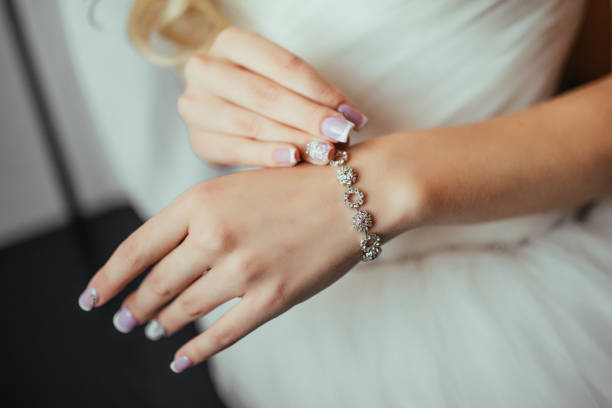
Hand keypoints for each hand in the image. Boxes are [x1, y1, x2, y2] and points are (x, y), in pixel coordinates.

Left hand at [78, 162, 375, 371]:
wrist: (356, 193)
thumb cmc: (297, 183)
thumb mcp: (236, 185)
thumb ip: (198, 216)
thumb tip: (164, 255)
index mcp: (201, 202)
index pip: (137, 247)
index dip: (108, 277)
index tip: (92, 297)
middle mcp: (215, 236)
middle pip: (157, 283)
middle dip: (134, 306)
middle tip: (123, 320)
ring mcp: (243, 270)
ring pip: (185, 309)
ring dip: (162, 324)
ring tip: (152, 331)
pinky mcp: (272, 297)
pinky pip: (223, 333)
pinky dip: (197, 350)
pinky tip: (182, 359)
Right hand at [178, 26, 367, 167]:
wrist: (220, 110)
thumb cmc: (262, 91)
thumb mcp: (283, 81)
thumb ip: (311, 95)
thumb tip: (351, 118)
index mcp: (232, 42)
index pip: (284, 65)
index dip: (321, 91)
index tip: (353, 115)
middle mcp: (207, 68)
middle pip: (266, 94)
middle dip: (309, 117)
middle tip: (341, 136)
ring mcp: (196, 105)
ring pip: (251, 124)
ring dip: (293, 139)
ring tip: (324, 152)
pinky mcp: (198, 139)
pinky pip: (234, 149)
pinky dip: (266, 156)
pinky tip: (292, 160)